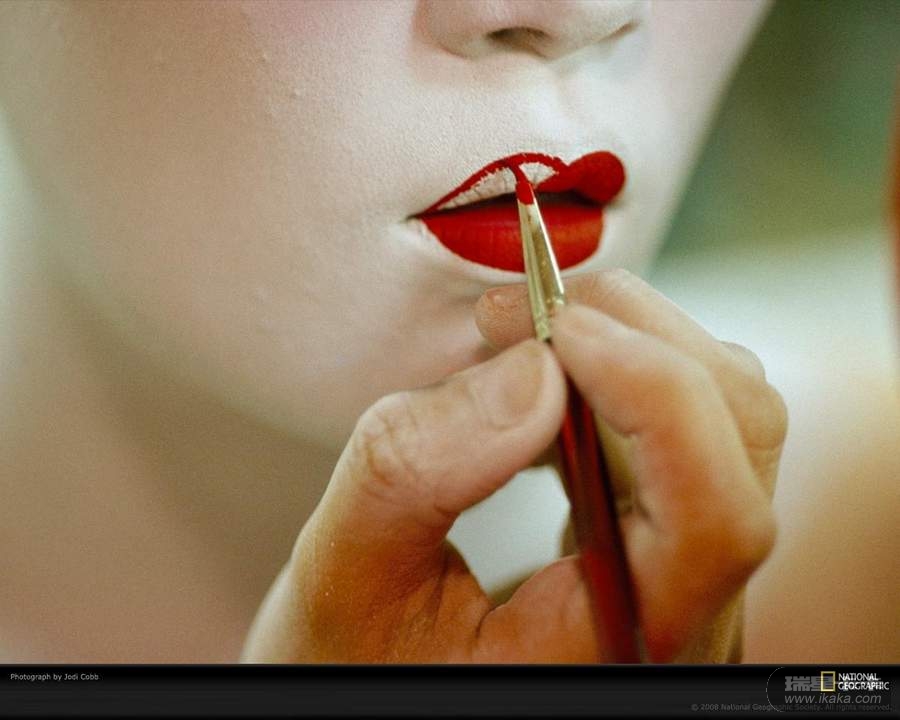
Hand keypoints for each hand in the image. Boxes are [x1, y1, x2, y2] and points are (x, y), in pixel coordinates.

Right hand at [241, 269, 783, 662]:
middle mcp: (681, 610)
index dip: (657, 394)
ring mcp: (678, 569)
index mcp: (617, 648)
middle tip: (516, 311)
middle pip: (737, 437)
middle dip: (635, 337)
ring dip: (628, 342)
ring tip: (520, 333)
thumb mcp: (348, 578)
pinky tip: (540, 376)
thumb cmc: (361, 663)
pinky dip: (615, 371)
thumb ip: (414, 473)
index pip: (717, 517)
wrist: (381, 682)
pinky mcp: (655, 534)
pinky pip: (680, 424)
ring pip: (722, 415)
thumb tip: (531, 368)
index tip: (553, 330)